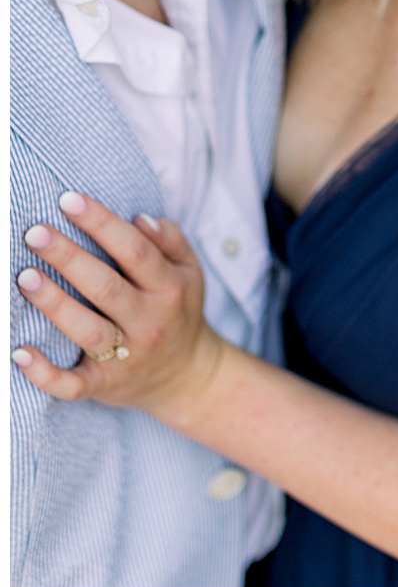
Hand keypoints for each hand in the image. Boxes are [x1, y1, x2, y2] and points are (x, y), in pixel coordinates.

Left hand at [12, 192, 225, 421]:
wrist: (186, 376)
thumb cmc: (178, 311)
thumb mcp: (189, 272)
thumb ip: (171, 241)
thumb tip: (139, 218)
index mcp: (169, 288)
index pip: (135, 250)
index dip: (102, 223)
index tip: (68, 200)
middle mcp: (149, 321)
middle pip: (106, 287)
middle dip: (69, 258)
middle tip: (35, 233)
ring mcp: (126, 356)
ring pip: (87, 331)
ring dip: (55, 304)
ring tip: (25, 277)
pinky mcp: (104, 385)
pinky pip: (72, 384)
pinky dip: (44, 373)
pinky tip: (19, 352)